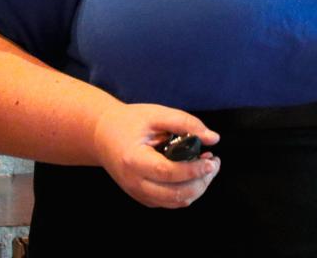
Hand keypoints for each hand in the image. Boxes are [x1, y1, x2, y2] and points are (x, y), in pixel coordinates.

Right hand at [92, 102, 220, 207]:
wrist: (102, 135)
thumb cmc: (130, 122)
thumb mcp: (156, 114)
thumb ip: (185, 123)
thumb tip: (213, 138)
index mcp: (134, 160)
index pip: (168, 173)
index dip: (193, 170)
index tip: (211, 160)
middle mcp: (134, 182)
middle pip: (174, 194)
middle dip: (201, 181)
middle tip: (214, 163)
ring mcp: (137, 193)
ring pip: (175, 202)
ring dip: (197, 188)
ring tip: (207, 168)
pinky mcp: (142, 197)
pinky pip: (170, 203)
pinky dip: (187, 192)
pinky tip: (194, 175)